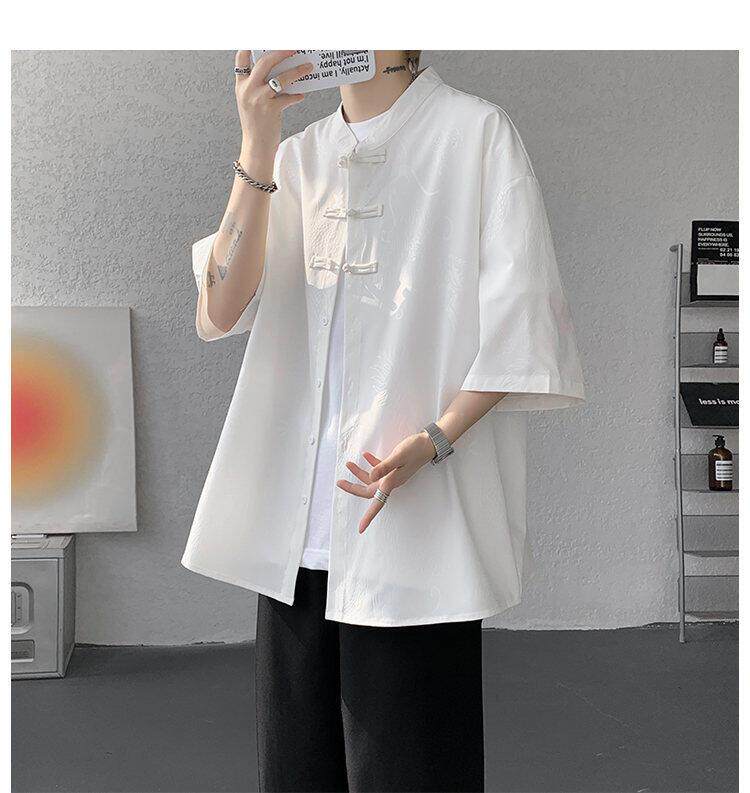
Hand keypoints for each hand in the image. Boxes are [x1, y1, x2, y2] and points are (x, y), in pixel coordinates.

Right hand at [234, 50, 312, 172]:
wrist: (256, 146)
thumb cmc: (256, 124)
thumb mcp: (250, 102)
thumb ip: (258, 87)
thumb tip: (277, 73)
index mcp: (241, 86)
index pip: (241, 59)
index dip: (249, 46)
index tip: (262, 40)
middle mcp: (248, 89)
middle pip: (264, 62)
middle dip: (281, 52)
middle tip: (294, 48)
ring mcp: (259, 99)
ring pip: (280, 78)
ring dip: (297, 71)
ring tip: (308, 67)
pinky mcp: (271, 109)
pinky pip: (288, 97)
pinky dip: (296, 95)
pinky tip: (302, 95)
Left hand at [336, 432, 434, 533]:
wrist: (429, 444)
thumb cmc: (415, 450)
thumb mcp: (398, 456)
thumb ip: (383, 467)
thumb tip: (370, 477)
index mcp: (392, 483)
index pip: (377, 503)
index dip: (368, 517)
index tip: (361, 529)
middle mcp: (391, 482)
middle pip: (369, 491)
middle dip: (353, 487)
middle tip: (340, 482)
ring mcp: (393, 475)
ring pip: (372, 479)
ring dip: (360, 473)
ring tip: (348, 464)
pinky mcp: (395, 467)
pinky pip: (380, 469)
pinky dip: (371, 464)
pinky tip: (365, 455)